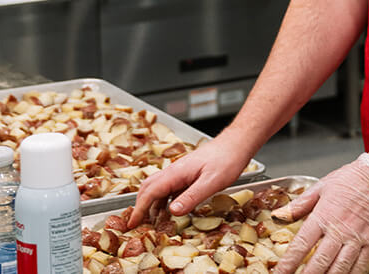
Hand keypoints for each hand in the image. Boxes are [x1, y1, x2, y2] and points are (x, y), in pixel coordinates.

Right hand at [127, 127, 253, 227]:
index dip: (139, 209)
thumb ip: (192, 197)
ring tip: (150, 222)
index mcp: (177, 172)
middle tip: (136, 224)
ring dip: (151, 204)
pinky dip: (163, 200)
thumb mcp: (211, 182)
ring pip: (158, 188)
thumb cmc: (227, 160)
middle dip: (139, 206)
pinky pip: (169, 188)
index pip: (150, 192)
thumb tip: (172, 211)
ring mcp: (180, 171)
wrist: (237, 143)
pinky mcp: (187, 174)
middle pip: (148, 188)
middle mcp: (175, 171)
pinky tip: (169, 210)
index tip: (131, 223)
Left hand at [272, 153, 368, 273]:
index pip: (300, 246)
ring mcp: (358, 239)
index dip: (288, 264)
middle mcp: (340, 230)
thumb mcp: (322, 186)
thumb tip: (279, 215)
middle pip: (318, 264)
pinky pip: (359, 269)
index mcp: (324, 215)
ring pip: (338, 270)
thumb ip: (300, 204)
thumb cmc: (353, 179)